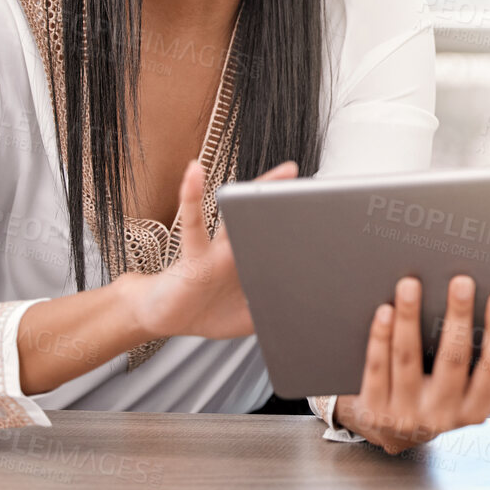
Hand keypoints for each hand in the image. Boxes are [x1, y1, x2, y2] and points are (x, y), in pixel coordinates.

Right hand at [128, 158, 297, 341]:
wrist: (165, 319)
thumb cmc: (206, 311)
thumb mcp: (249, 318)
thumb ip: (273, 312)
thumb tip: (304, 315)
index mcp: (254, 261)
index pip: (280, 239)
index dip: (300, 228)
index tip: (325, 212)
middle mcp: (238, 248)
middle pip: (264, 217)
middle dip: (283, 196)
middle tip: (300, 172)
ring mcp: (217, 248)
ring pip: (238, 214)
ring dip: (256, 189)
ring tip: (281, 170)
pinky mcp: (195, 255)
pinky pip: (194, 225)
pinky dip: (191, 197)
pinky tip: (194, 172)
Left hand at [334, 275, 489, 453]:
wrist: (387, 436)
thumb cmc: (444, 406)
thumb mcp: (486, 404)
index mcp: (474, 410)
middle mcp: (441, 415)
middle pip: (453, 361)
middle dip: (458, 318)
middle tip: (462, 280)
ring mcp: (404, 413)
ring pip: (409, 360)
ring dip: (410, 320)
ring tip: (412, 284)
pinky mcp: (372, 409)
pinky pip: (376, 368)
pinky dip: (380, 338)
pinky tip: (384, 310)